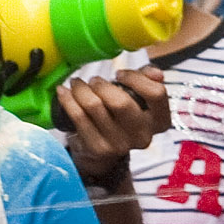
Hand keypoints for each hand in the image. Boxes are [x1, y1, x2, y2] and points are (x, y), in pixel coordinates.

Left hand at [56, 68, 162, 183]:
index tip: (119, 74)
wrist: (104, 150)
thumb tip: (156, 74)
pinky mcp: (98, 148)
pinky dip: (68, 100)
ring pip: (95, 107)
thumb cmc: (122, 116)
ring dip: (81, 90)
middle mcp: (142, 136)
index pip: (156, 94)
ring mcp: (120, 145)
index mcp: (159, 121)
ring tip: (77, 84)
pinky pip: (79, 117)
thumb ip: (148, 80)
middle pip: (121, 102)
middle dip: (102, 86)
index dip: (136, 79)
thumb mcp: (139, 97)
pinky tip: (64, 93)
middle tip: (93, 81)